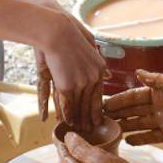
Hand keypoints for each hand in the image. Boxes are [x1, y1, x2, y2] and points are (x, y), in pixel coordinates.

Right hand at [39, 11, 104, 131]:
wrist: (56, 31)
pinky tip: (66, 123)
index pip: (99, 93)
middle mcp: (94, 78)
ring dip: (78, 120)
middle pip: (90, 104)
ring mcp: (81, 83)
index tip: (96, 119)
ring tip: (78, 130)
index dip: (96, 108)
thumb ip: (97, 60)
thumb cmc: (69, 32)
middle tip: (89, 130)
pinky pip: (67, 105)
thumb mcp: (89, 44)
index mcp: (100, 68)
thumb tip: (107, 74)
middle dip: (88, 118)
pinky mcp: (67, 86)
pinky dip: (66, 115)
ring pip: (79, 107)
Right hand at [105, 69, 162, 144]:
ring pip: (139, 124)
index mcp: (158, 92)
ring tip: (110, 130)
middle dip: (117, 113)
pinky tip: (127, 141)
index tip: (104, 103)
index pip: (133, 96)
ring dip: (125, 126)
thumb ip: (157, 80)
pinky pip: (151, 137)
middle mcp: (157, 106)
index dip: (119, 100)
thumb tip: (137, 72)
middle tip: (100, 118)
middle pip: (133, 111)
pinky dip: (140, 139)